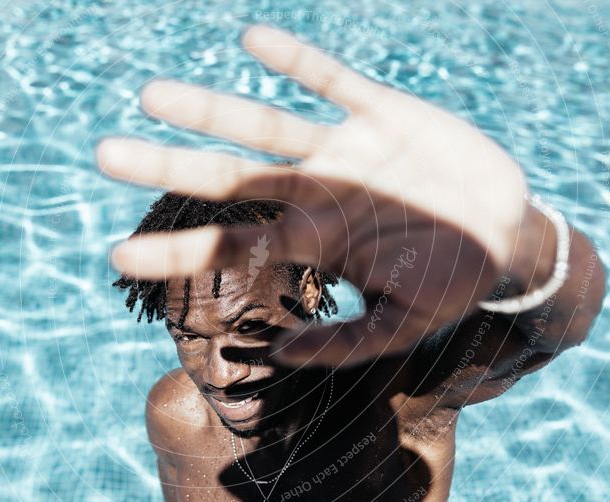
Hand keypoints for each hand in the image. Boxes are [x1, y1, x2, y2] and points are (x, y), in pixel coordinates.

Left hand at [97, 24, 529, 367]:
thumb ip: (343, 345)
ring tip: (151, 94)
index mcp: (316, 242)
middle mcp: (317, 192)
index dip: (174, 253)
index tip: (116, 256)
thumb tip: (279, 353)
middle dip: (168, 166)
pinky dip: (297, 61)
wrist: (507, 238)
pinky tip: (252, 40)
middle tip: (102, 154)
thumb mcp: (401, 330)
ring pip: (266, 124)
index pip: (231, 248)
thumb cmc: (451, 285)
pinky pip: (332, 80)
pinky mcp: (383, 112)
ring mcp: (347, 150)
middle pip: (229, 178)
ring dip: (211, 108)